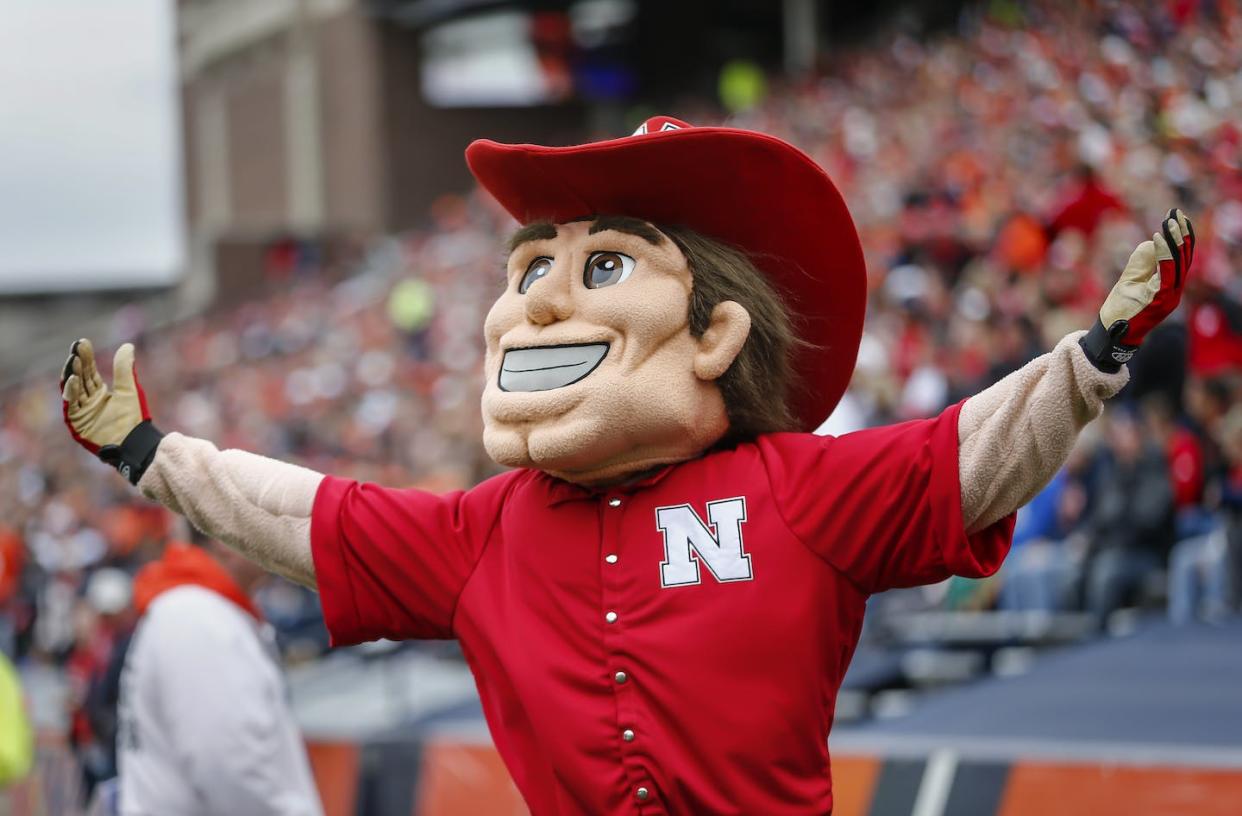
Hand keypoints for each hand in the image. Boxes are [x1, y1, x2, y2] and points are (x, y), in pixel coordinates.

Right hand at [61, 339, 161, 483]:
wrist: (136, 441)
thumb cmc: (134, 418)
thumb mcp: (129, 389)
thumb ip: (125, 369)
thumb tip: (127, 345)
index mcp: (99, 393)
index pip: (88, 372)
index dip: (85, 357)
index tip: (82, 342)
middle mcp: (87, 401)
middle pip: (79, 378)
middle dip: (76, 363)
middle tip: (76, 347)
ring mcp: (81, 412)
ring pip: (72, 389)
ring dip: (71, 374)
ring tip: (73, 359)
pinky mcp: (77, 423)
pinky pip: (71, 405)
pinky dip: (71, 392)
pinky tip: (72, 379)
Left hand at [1080, 209, 1194, 371]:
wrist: (1111, 334)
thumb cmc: (1121, 308)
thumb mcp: (1131, 279)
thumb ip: (1143, 262)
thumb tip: (1152, 241)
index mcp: (1170, 286)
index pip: (1181, 258)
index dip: (1182, 237)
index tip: (1177, 216)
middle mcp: (1174, 291)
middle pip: (1184, 258)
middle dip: (1181, 234)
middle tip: (1176, 214)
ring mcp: (1169, 297)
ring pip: (1178, 264)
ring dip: (1175, 241)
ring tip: (1169, 222)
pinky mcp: (1160, 301)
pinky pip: (1166, 274)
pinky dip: (1164, 255)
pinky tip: (1158, 239)